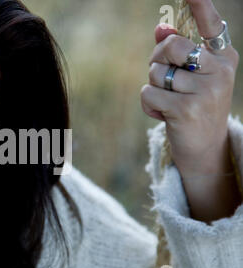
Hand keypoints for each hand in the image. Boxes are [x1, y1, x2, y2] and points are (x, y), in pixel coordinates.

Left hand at [141, 0, 238, 175]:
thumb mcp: (190, 77)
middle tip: (165, 78)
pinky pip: (148, 94)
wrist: (204, 148)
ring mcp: (205, 91)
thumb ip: (175, 52)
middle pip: (171, 46)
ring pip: (156, 72)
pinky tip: (164, 115)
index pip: (211, 26)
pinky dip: (148, 105)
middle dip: (157, 60)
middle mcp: (220, 70)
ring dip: (153, 87)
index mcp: (223, 57)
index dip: (201, 7)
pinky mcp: (186, 109)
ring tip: (169, 102)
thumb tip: (160, 28)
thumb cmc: (193, 105)